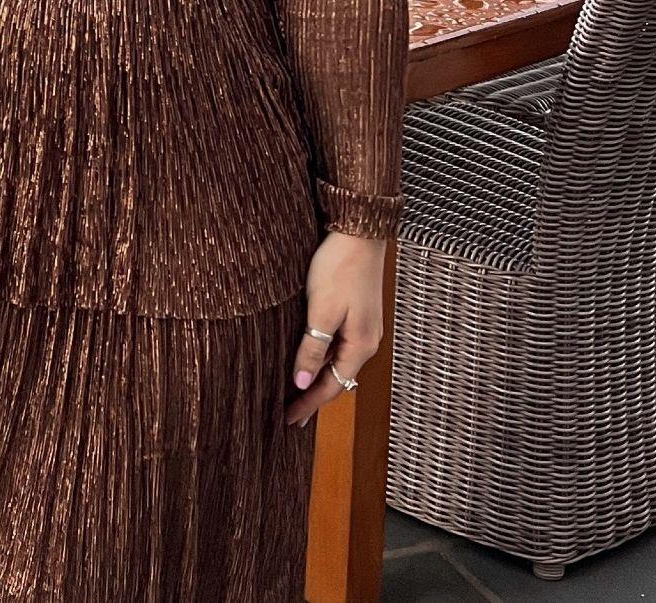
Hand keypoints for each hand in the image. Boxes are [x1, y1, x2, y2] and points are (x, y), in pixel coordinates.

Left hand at [285, 231, 386, 427]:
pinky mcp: (357, 312)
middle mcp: (367, 341)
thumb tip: (301, 383)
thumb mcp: (321, 310)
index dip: (309, 405)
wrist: (358, 233)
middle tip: (289, 414)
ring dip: (317, 376)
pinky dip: (322, 357)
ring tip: (295, 390)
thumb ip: (312, 347)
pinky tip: (309, 356)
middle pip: (337, 378)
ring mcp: (364, 327)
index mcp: (361, 345)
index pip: (332, 387)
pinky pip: (338, 345)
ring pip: (337, 361)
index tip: (288, 421)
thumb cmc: (339, 268)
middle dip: (313, 396)